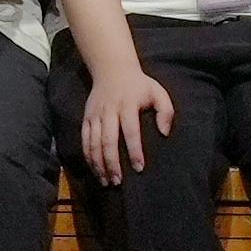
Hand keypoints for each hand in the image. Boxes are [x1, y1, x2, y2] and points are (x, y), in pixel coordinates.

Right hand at [75, 57, 175, 178]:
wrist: (112, 69)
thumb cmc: (139, 85)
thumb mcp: (158, 92)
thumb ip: (166, 111)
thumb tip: (164, 133)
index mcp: (128, 105)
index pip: (130, 131)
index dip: (134, 150)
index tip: (139, 168)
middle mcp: (109, 110)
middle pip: (108, 140)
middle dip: (112, 163)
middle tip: (118, 181)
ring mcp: (95, 114)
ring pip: (93, 142)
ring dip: (98, 163)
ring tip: (106, 181)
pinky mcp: (86, 117)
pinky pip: (84, 140)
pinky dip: (88, 156)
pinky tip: (95, 170)